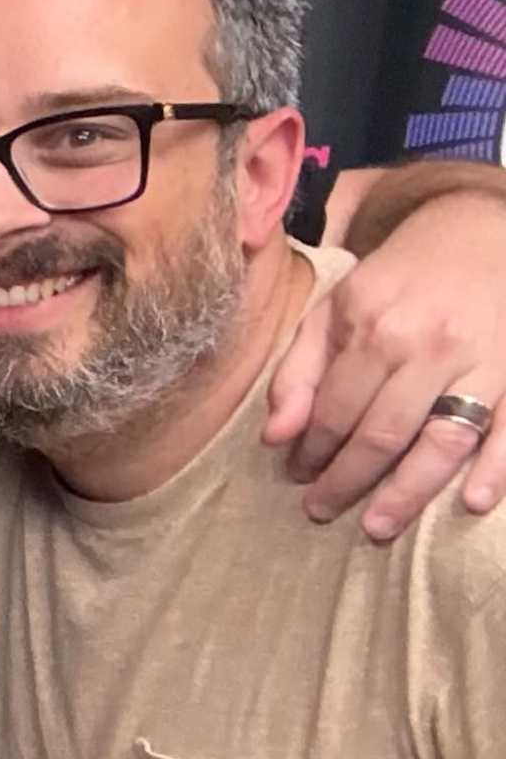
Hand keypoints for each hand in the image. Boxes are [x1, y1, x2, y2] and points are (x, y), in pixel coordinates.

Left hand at [263, 190, 505, 538]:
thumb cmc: (398, 281)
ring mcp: (483, 360)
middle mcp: (430, 345)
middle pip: (382, 433)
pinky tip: (471, 502)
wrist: (478, 233)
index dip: (311, 449)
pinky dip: (496, 468)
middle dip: (347, 480)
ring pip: (442, 441)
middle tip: (323, 510)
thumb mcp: (335, 310)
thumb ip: (299, 371)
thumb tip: (275, 437)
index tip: (298, 475)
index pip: (334, 410)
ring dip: (409, 491)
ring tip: (378, 526)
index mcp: (375, 327)